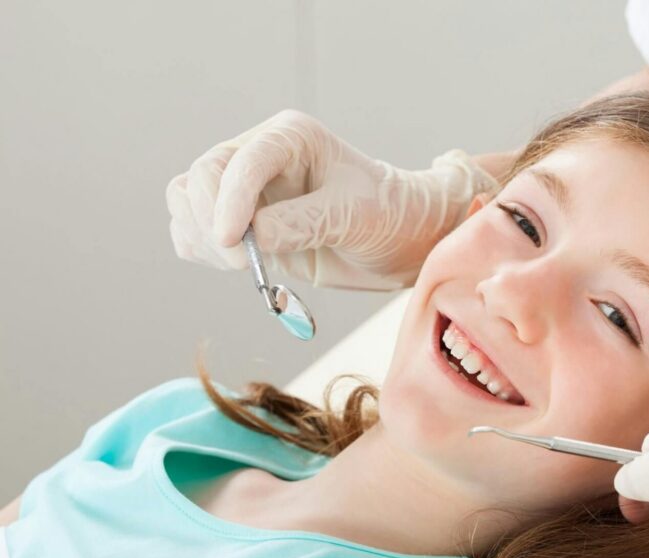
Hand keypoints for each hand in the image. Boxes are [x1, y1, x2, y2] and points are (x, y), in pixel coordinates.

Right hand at [166, 109, 497, 288]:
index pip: (241, 162)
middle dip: (212, 223)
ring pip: (186, 202)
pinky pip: (192, 230)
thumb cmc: (387, 215)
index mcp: (290, 138)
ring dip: (202, 238)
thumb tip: (252, 237)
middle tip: (244, 264)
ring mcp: (244, 189)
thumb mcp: (354, 216)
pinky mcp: (238, 222)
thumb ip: (304, 222)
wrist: (399, 241)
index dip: (228, 201)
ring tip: (246, 265)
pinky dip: (201, 250)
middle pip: (201, 178)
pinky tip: (239, 265)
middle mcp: (260, 156)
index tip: (232, 242)